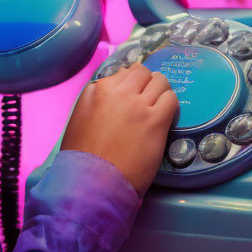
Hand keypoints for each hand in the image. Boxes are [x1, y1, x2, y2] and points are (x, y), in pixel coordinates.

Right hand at [60, 62, 178, 196]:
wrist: (93, 180)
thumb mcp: (80, 115)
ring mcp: (139, 105)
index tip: (134, 93)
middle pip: (143, 73)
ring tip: (158, 107)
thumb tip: (116, 85)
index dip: (131, 82)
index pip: (124, 72)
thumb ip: (96, 96)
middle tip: (147, 98)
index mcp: (98, 89)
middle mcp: (120, 92)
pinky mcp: (156, 121)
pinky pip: (171, 100)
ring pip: (160, 82)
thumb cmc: (82, 154)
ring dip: (160, 92)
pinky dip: (170, 105)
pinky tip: (165, 116)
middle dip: (146, 82)